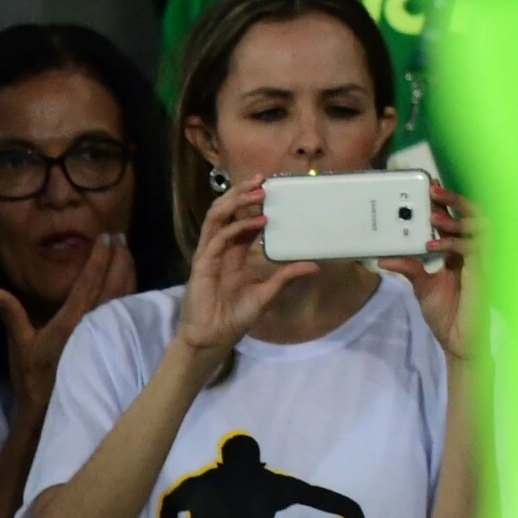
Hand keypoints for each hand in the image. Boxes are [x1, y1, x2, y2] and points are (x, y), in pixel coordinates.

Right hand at [0, 230, 133, 417]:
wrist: (50, 408)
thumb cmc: (34, 376)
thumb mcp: (20, 344)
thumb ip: (12, 314)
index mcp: (71, 321)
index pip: (90, 281)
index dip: (100, 257)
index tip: (107, 236)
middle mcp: (93, 323)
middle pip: (114, 283)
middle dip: (119, 257)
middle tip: (119, 235)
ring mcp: (106, 331)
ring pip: (124, 293)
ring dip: (128, 269)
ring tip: (127, 249)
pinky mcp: (113, 339)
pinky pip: (126, 307)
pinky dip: (131, 287)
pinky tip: (131, 278)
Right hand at [175, 180, 316, 355]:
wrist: (214, 338)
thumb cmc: (236, 316)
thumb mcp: (269, 294)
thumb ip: (287, 277)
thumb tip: (315, 265)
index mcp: (234, 254)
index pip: (242, 221)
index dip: (253, 205)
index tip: (271, 189)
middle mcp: (220, 249)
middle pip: (227, 212)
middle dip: (242, 194)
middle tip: (263, 180)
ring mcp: (209, 255)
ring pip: (217, 218)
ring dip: (236, 202)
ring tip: (257, 192)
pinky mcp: (202, 264)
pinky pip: (218, 239)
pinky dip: (238, 227)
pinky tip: (257, 222)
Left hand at [382, 185, 479, 361]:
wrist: (457, 339)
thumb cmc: (446, 312)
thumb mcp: (421, 286)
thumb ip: (408, 267)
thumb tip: (384, 256)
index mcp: (460, 252)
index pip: (456, 220)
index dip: (446, 202)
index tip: (430, 186)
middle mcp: (473, 251)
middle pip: (472, 215)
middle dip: (454, 200)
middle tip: (433, 189)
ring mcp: (482, 260)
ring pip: (479, 226)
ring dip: (455, 217)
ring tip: (432, 214)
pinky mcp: (484, 271)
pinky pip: (473, 248)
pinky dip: (452, 243)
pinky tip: (431, 244)